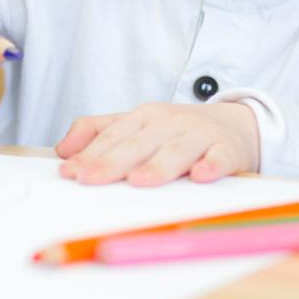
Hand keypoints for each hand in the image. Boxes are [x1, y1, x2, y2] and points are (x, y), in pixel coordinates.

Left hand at [55, 103, 259, 185]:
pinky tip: (201, 176)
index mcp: (145, 117)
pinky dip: (211, 165)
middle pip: (140, 143)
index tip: (71, 173)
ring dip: (159, 165)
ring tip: (140, 180)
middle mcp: (171, 123)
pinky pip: (220, 157)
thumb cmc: (178, 131)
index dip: (91, 154)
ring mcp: (200, 135)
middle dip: (114, 161)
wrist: (237, 123)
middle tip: (91, 179)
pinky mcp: (228, 149)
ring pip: (177, 150)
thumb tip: (62, 151)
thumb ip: (98, 133)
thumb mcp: (138, 125)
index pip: (114, 136)